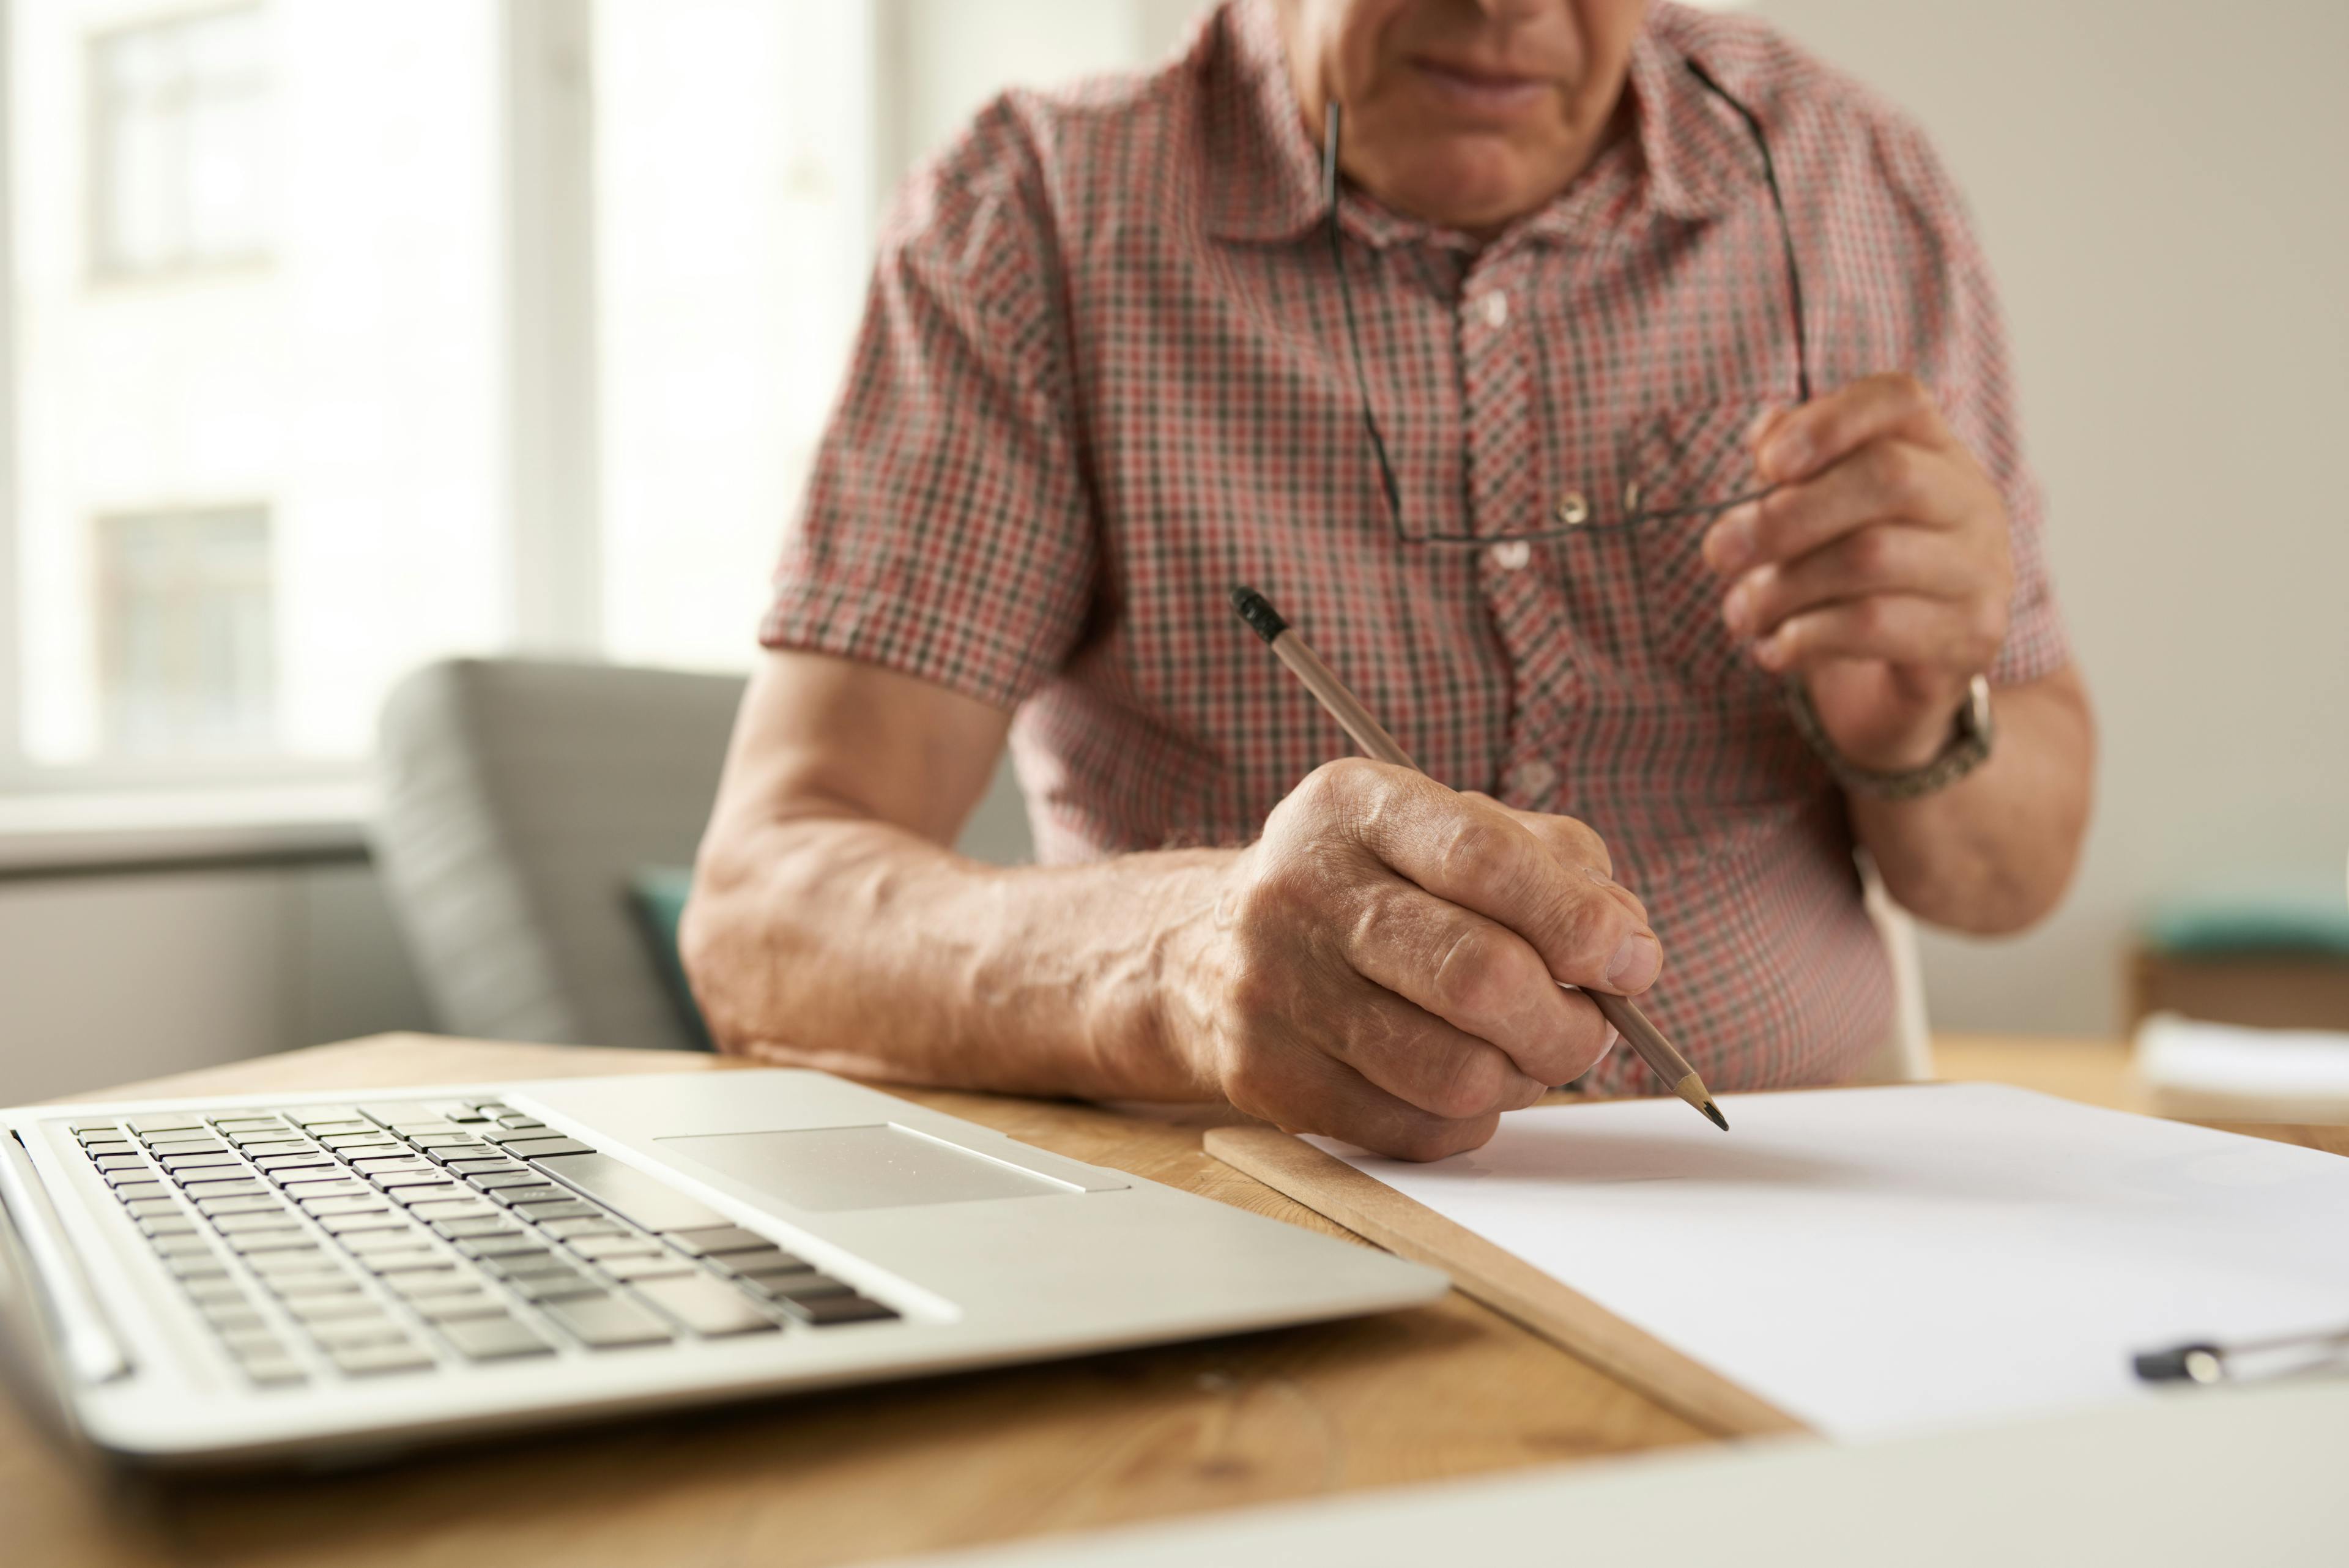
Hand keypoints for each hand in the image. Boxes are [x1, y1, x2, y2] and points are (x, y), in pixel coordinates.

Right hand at [1163, 759, 1660, 1160]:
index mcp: (1355, 806)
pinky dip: (1468, 1120)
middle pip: (1476, 977)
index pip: (1481, 859)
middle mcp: (1301, 889)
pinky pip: (1413, 1131)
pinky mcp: (1268, 1076)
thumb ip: (1556, 867)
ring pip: (1453, 1073)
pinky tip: (1463, 1083)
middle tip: (1590, 1029)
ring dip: (1524, 1078)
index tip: (1631, 964)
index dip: (1576, 921)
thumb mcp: (1450, 832)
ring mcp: (1275, 988)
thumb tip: (1628, 952)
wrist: (1208, 945)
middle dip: (1567, 1022)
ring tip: (1525, 1055)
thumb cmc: (1370, 885)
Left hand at [1702, 373, 2012, 771]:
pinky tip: (1772, 649)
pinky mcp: (1968, 639)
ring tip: (1739, 613)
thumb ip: (1791, 474)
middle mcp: (1972, 503)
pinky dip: (1805, 636)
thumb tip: (1763, 432)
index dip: (1829, 420)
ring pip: (1872, 556)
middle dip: (1785, 516)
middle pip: (1886, 476)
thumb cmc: (1845, 587)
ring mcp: (1980, 571)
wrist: (1897, 691)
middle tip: (1718, 553)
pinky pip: (1875, 625)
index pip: (1899, 399)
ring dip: (1783, 587)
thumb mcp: (1814, 524)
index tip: (1765, 464)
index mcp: (1935, 454)